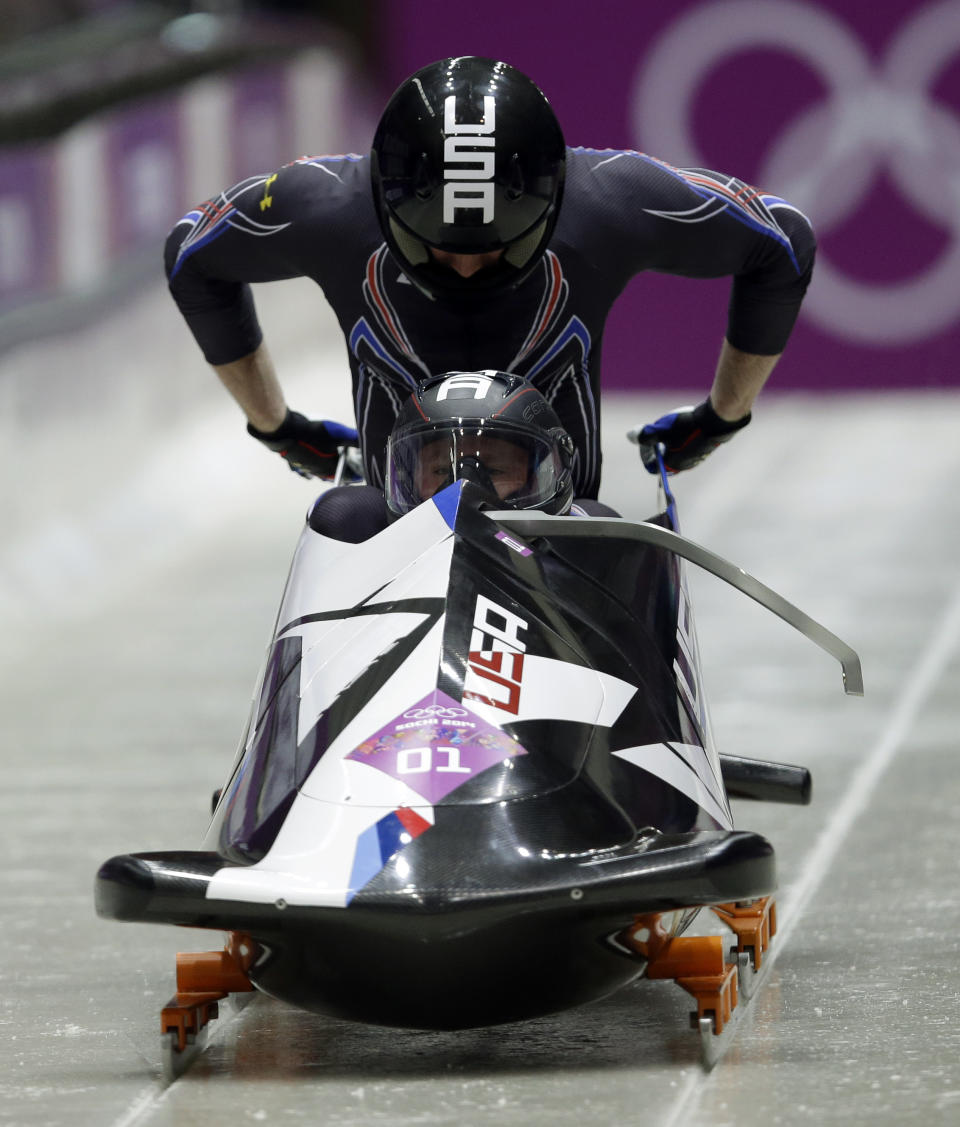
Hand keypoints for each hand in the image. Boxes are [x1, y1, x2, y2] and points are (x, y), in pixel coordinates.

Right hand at [247, 410, 357, 478]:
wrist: (284, 432)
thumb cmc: (310, 433)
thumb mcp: (336, 433)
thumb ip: (352, 438)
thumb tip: (366, 441)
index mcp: (330, 466)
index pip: (347, 475)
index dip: (355, 475)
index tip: (360, 476)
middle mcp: (318, 471)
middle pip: (333, 476)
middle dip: (341, 475)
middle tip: (349, 475)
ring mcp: (305, 469)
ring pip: (318, 476)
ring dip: (326, 475)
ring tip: (332, 475)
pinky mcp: (294, 464)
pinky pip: (303, 472)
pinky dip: (308, 473)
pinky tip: (309, 473)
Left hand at [633, 398, 749, 473]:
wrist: (717, 421)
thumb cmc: (687, 426)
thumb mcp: (661, 429)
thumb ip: (644, 435)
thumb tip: (629, 437)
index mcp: (673, 465)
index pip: (652, 466)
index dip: (645, 454)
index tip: (646, 440)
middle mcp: (685, 465)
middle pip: (665, 461)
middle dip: (658, 448)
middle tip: (657, 433)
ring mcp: (697, 458)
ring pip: (678, 454)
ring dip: (671, 443)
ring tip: (671, 428)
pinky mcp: (706, 450)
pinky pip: (689, 448)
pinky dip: (683, 440)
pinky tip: (686, 426)